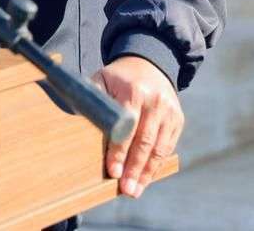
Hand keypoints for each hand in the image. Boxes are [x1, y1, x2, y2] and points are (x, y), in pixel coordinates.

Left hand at [92, 56, 182, 198]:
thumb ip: (91, 99)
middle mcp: (155, 102)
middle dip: (135, 168)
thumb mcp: (101, 79)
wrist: (149, 63)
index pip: (126, 127)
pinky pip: (168, 146)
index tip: (113, 171)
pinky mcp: (178, 120)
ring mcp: (170, 112)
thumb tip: (75, 122)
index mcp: (133, 91)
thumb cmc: (118, 78)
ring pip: (159, 148)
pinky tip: (146, 178)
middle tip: (126, 190)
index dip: (119, 151)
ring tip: (135, 191)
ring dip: (147, 172)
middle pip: (145, 141)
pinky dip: (157, 164)